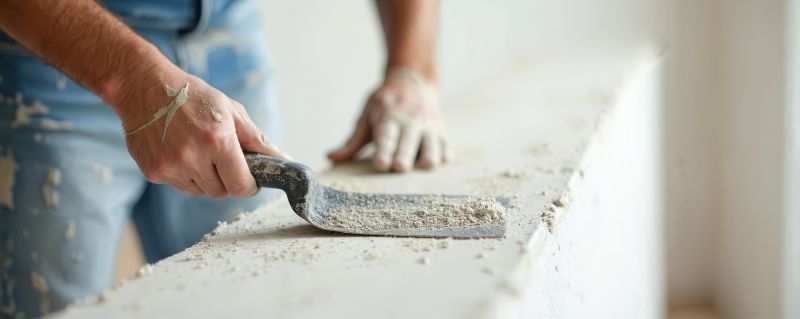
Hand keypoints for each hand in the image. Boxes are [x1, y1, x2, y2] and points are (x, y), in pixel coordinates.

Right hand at [118, 67, 289, 197]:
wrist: (144, 87)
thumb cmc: (192, 96)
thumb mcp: (230, 110)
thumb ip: (256, 139)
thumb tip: (281, 159)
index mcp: (217, 141)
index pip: (241, 185)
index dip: (248, 185)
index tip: (249, 179)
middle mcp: (193, 158)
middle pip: (221, 191)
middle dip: (226, 179)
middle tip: (220, 157)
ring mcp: (171, 167)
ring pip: (200, 191)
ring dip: (205, 178)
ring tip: (197, 150)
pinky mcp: (154, 172)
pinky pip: (180, 185)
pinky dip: (185, 174)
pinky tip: (179, 150)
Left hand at [328, 66, 450, 171]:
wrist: (412, 81)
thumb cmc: (384, 104)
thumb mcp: (366, 116)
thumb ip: (352, 141)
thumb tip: (330, 158)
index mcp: (389, 117)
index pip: (386, 136)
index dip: (384, 150)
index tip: (380, 163)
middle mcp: (410, 121)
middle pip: (409, 143)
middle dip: (404, 156)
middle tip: (399, 168)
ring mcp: (429, 126)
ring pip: (432, 146)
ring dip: (428, 157)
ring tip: (423, 166)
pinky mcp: (442, 131)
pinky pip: (446, 146)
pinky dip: (444, 154)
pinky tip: (441, 161)